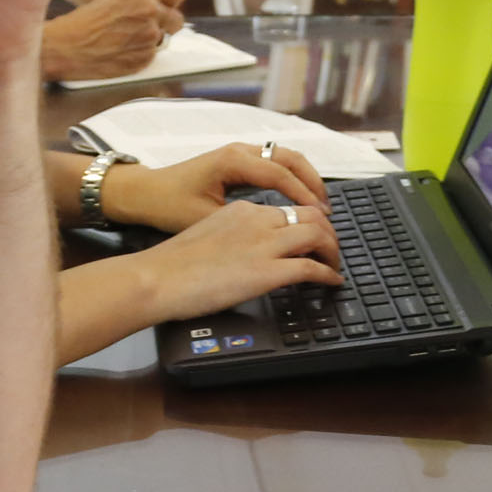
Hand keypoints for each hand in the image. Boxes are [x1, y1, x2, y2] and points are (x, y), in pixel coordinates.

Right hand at [38, 0, 187, 81]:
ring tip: (126, 39)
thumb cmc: (84, 21)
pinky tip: (121, 51)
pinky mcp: (145, 58)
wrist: (67, 47)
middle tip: (144, 26)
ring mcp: (149, 36)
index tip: (165, 5)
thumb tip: (161, 5)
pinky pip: (153, 56)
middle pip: (178, 18)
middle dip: (165, 23)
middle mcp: (150, 10)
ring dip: (151, 40)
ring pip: (165, 39)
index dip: (172, 0)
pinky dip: (141, 55)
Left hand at [103, 140, 325, 232]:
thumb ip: (242, 223)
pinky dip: (291, 177)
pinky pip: (274, 162)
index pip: (280, 173)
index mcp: (232, 161)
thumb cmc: (168, 205)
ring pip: (284, 157)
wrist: (142, 193)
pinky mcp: (236, 160)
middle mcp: (239, 150)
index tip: (321, 215)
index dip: (303, 194)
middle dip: (313, 182)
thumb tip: (276, 234)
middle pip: (290, 158)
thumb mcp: (205, 218)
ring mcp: (239, 152)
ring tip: (319, 205)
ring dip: (304, 178)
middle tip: (328, 211)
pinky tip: (298, 198)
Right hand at [118, 199, 343, 322]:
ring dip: (333, 250)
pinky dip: (327, 274)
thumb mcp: (206, 236)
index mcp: (241, 210)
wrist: (157, 277)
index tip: (311, 235)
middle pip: (310, 214)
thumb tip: (243, 254)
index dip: (306, 221)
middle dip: (328, 231)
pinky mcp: (267, 271)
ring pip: (318, 234)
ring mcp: (264, 245)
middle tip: (331, 249)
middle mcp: (257, 221)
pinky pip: (311, 268)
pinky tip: (331, 282)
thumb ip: (231, 238)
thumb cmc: (171, 265)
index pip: (286, 209)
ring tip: (334, 265)